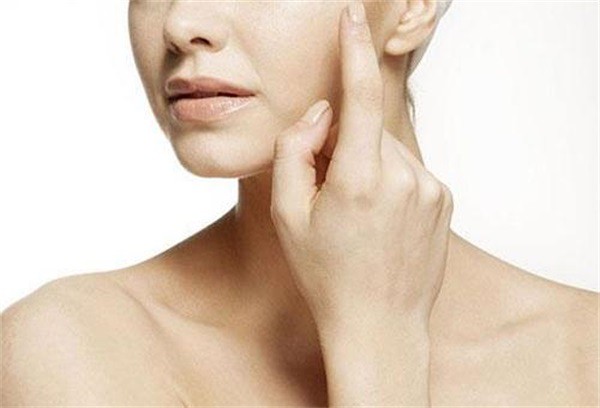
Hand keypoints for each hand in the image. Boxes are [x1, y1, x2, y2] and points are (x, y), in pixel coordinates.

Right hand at [270, 2, 453, 329]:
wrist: (379, 324)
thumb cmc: (325, 273)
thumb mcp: (287, 215)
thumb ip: (295, 150)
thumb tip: (322, 112)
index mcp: (360, 180)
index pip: (359, 97)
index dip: (353, 51)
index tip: (352, 17)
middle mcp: (405, 178)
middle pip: (367, 129)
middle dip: (343, 144)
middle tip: (330, 192)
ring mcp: (431, 189)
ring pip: (388, 149)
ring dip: (368, 164)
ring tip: (358, 214)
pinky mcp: (444, 198)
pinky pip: (409, 169)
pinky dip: (390, 179)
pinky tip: (381, 218)